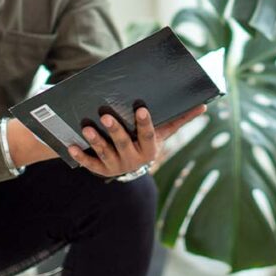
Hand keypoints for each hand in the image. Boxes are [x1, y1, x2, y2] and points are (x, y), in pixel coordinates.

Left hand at [68, 105, 205, 177]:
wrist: (132, 167)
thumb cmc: (148, 142)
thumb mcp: (164, 133)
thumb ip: (181, 120)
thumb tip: (204, 106)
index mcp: (150, 149)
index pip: (148, 135)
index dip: (145, 123)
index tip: (141, 108)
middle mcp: (133, 160)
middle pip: (123, 144)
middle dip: (115, 130)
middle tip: (106, 115)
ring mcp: (116, 166)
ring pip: (105, 154)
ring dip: (96, 141)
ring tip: (86, 127)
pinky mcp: (100, 170)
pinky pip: (90, 164)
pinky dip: (80, 156)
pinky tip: (71, 146)